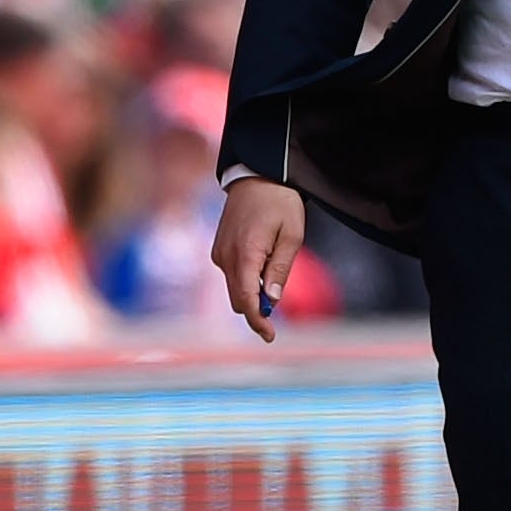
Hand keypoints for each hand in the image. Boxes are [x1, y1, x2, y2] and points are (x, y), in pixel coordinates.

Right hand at [210, 176, 304, 342]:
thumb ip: (280, 269)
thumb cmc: (280, 203)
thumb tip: (272, 300)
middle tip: (274, 320)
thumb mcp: (292, 235)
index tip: (270, 335)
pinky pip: (231, 275)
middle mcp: (226, 256)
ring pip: (234, 288)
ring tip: (272, 277)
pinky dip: (244, 280)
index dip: (258, 321)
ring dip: (251, 294)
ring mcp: (219, 252)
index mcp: (245, 253)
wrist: (257, 175)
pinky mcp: (218, 248)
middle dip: (255, 311)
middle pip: (238, 299)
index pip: (247, 299)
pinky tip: (261, 266)